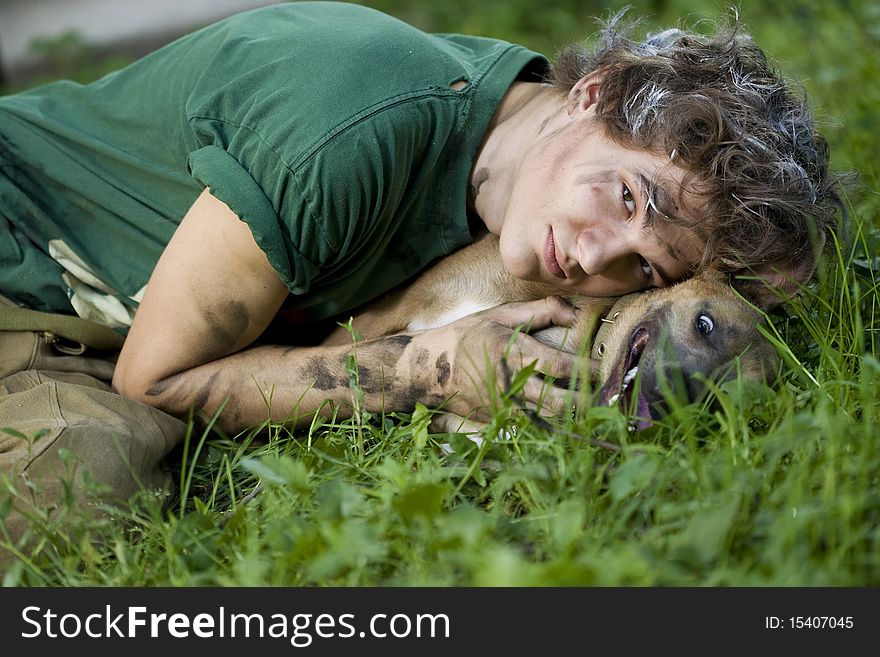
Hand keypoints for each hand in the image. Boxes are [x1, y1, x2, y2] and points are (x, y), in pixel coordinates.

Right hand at [407, 296, 594, 421]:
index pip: (557, 365)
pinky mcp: (498, 421)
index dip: (585, 370)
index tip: (603, 369)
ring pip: (547, 420)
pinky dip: (551, 425)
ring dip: (572, 417)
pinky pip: (531, 427)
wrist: (429, 370)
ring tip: (594, 410)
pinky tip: (568, 422)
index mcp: (512, 352)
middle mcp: (510, 383)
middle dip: (585, 403)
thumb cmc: (467, 336)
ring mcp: (503, 406)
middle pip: (557, 401)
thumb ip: (540, 312)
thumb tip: (574, 314)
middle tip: (607, 398)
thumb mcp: (500, 315)